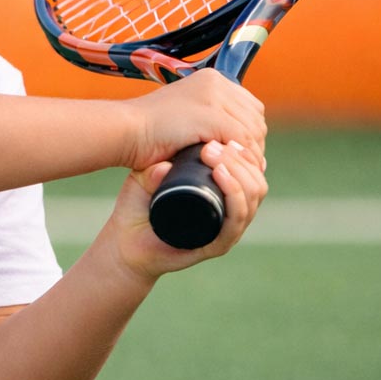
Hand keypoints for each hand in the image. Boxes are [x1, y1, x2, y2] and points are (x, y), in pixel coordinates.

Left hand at [104, 139, 269, 278]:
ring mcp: (227, 230)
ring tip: (213, 154)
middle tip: (213, 145)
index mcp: (221, 195)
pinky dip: (234, 196)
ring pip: (252, 197)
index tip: (220, 134)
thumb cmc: (136, 208)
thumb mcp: (145, 178)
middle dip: (239, 158)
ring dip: (237, 171)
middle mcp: (230, 213)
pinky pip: (237, 219)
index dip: (242, 150)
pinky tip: (221, 175)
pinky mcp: (218, 245)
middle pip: (257, 181)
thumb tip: (165, 163)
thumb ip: (153, 166)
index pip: (250, 170)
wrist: (124, 244)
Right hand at [125, 70, 265, 170]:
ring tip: (238, 171)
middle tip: (244, 166)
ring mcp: (213, 96)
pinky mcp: (210, 115)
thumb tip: (234, 140)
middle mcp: (215, 82)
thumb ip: (207, 118)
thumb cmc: (148, 130)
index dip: (250, 131)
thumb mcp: (184, 115)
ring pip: (251, 130)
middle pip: (254, 118)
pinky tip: (232, 169)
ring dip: (249, 153)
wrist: (125, 130)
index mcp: (210, 79)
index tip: (242, 153)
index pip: (249, 106)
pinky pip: (240, 140)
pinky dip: (240, 157)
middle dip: (253, 143)